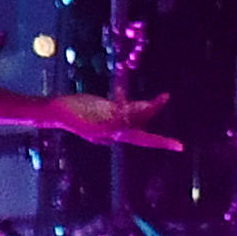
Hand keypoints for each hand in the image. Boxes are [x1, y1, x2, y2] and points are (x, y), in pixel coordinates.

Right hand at [37, 94, 179, 148]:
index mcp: (117, 134)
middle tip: (165, 96)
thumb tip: (131, 117)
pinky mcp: (105, 110)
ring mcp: (111, 120)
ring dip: (146, 105)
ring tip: (162, 96)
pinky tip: (125, 89)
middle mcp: (117, 129)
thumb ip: (114, 119)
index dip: (162, 142)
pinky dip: (126, 99)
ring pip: (134, 112)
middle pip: (141, 121)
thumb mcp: (96, 119)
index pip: (145, 139)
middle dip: (153, 110)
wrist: (56, 110)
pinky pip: (122, 104)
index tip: (180, 146)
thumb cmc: (74, 116)